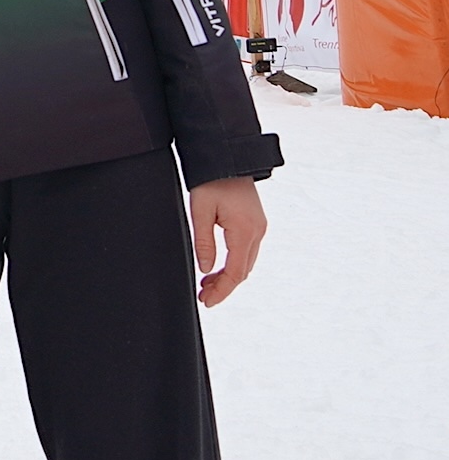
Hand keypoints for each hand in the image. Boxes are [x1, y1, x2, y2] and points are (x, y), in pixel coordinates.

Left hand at [188, 177, 265, 306]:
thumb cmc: (211, 181)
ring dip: (228, 276)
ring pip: (246, 263)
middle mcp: (257, 232)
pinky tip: (218, 267)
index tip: (207, 302)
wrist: (227, 158)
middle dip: (224, 287)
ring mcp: (259, 228)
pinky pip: (247, 251)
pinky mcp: (256, 223)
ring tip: (206, 284)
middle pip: (243, 271)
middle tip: (203, 296)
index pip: (236, 272)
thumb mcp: (200, 211)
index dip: (222, 291)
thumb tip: (206, 269)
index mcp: (245, 231)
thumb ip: (204, 242)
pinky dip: (233, 263)